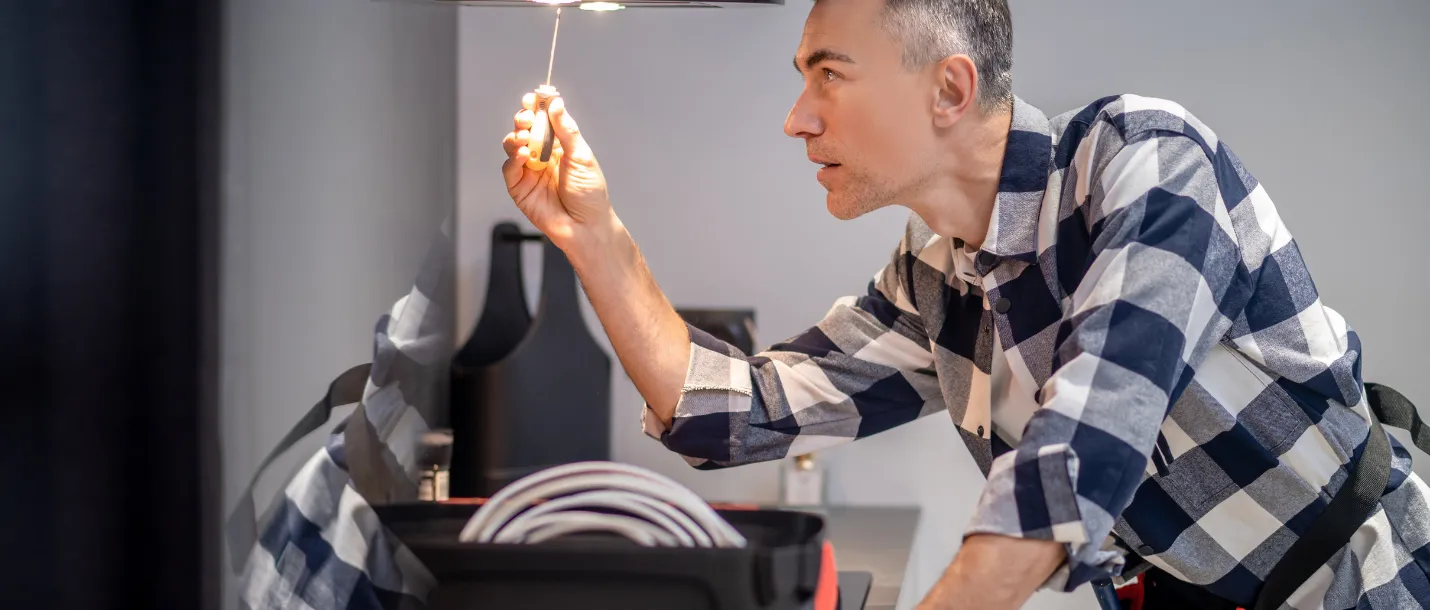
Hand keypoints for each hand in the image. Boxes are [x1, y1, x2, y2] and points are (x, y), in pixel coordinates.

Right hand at [501, 92, 613, 250]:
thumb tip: (556, 103)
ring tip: (525, 136)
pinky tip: (523, 154)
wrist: (586, 226)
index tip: (535, 96)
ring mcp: (529, 171)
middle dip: (523, 118)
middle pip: (525, 129)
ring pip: (513, 146)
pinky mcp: (519, 187)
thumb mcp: (581, 156)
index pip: (544, 119)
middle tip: (527, 116)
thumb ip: (566, 130)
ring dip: (516, 136)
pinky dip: (513, 159)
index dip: (537, 106)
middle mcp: (542, 155)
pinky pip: (510, 168)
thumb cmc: (590, 195)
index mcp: (559, 145)